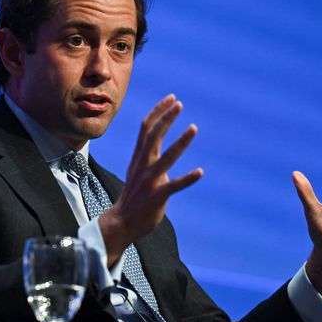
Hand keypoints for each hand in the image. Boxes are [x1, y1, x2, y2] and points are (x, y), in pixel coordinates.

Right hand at [99, 94, 202, 264]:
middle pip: (153, 136)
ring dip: (180, 142)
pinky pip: (173, 186)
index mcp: (139, 158)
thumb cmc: (134, 198)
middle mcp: (143, 166)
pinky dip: (187, 178)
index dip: (158, 112)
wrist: (122, 223)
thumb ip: (150, 161)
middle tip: (179, 104)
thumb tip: (166, 153)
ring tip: (193, 128)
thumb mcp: (139, 173)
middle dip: (166, 118)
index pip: (146, 128)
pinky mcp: (156, 196)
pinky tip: (200, 172)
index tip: (171, 98)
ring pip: (165, 157)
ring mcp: (149, 181)